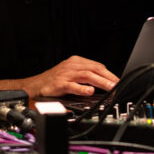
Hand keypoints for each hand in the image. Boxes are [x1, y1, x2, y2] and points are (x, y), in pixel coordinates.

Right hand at [0, 56, 118, 98]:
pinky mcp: (59, 84)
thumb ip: (86, 77)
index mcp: (75, 62)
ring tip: (111, 88)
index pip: (97, 66)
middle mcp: (71, 66)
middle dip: (109, 78)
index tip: (119, 81)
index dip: (109, 74)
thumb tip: (104, 82)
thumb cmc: (53, 81)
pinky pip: (73, 86)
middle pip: (95, 69)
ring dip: (101, 82)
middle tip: (119, 85)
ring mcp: (65, 74)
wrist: (34, 86)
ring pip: (87, 76)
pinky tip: (90, 92)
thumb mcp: (71, 74)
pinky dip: (83, 89)